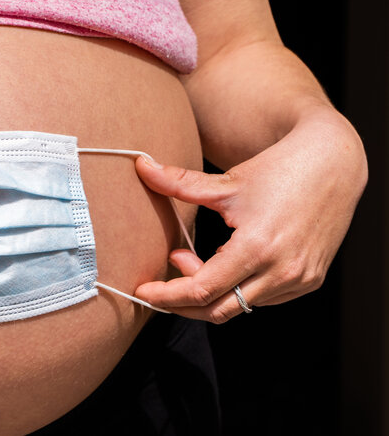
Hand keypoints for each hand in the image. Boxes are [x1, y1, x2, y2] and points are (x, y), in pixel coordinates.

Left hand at [132, 116, 366, 322]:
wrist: (334, 165)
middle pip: (218, 310)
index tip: (142, 292)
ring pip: (240, 307)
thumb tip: (141, 166)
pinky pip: (262, 299)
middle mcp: (282, 271)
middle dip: (182, 304)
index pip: (201, 290)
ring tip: (192, 258)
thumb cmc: (278, 171)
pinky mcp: (309, 281)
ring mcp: (299, 280)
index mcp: (257, 248)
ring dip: (209, 293)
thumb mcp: (226, 181)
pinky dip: (235, 290)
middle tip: (160, 283)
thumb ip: (179, 182)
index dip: (167, 296)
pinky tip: (224, 264)